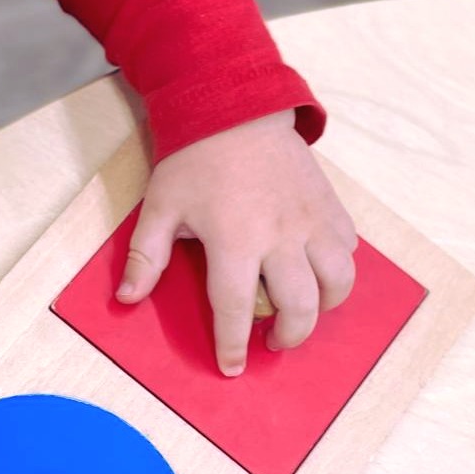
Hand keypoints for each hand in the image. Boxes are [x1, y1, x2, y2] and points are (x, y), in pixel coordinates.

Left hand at [117, 111, 357, 375]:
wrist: (236, 107)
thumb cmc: (194, 159)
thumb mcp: (159, 207)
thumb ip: (145, 257)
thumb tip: (126, 298)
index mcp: (235, 241)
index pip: (235, 309)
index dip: (232, 344)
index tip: (232, 366)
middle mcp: (281, 236)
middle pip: (300, 306)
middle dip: (288, 336)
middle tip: (271, 340)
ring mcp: (311, 220)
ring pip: (337, 282)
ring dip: (323, 307)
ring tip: (303, 312)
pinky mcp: (330, 205)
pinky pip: (347, 249)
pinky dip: (337, 270)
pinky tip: (317, 272)